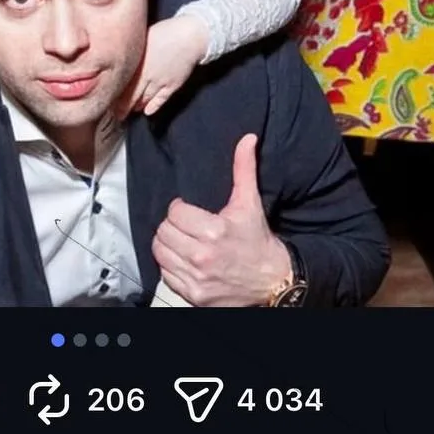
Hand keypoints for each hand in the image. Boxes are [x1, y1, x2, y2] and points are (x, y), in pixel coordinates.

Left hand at [114, 15, 207, 119]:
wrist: (189, 36)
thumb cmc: (165, 32)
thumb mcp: (142, 38)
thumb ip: (131, 51)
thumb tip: (118, 55)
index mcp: (137, 63)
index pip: (121, 84)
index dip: (113, 94)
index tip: (107, 100)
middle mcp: (147, 75)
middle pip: (131, 96)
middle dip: (121, 107)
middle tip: (115, 113)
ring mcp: (160, 82)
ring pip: (145, 99)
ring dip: (136, 107)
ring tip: (128, 113)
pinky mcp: (172, 85)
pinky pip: (161, 99)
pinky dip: (153, 107)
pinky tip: (147, 111)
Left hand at [151, 134, 292, 305]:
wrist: (273, 281)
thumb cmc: (258, 240)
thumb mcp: (250, 203)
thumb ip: (244, 169)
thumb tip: (247, 138)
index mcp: (215, 231)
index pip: (175, 212)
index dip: (180, 208)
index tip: (190, 211)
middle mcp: (202, 256)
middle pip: (164, 232)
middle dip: (173, 226)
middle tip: (185, 226)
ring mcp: (196, 278)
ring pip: (160, 252)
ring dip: (168, 245)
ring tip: (182, 240)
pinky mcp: (193, 295)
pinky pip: (165, 275)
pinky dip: (171, 266)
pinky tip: (184, 260)